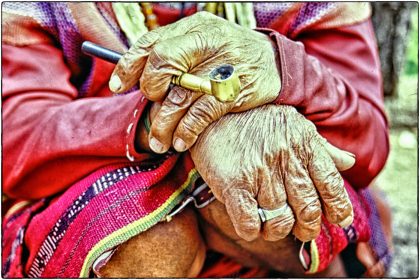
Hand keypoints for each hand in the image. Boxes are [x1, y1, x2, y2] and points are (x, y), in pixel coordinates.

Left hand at [109, 12, 280, 153]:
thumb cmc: (231, 57)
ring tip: (159, 142)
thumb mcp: (205, 43)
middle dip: (150, 90)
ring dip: (164, 124)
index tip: (117, 86)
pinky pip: (201, 113)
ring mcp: (223, 65)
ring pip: (180, 95)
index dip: (129, 65)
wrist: (276, 63)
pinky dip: (186, 131)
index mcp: (195, 27)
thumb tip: (140, 79)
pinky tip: (181, 142)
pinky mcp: (236, 90)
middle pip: (163, 61)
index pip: (152, 42)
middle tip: (153, 106)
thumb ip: (176, 55)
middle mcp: (208, 40)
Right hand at [190, 105, 354, 241]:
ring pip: (279, 221)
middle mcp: (285, 158)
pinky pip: (249, 223)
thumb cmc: (256, 120)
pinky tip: (250, 223)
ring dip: (277, 229)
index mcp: (304, 144)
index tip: (339, 219)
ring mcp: (259, 172)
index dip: (338, 208)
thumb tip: (349, 162)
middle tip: (302, 228)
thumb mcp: (294, 125)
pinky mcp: (233, 183)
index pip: (331, 185)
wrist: (214, 109)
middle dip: (308, 227)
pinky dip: (252, 230)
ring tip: (272, 222)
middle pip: (308, 209)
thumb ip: (321, 148)